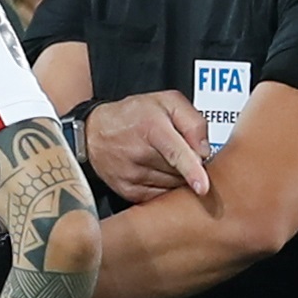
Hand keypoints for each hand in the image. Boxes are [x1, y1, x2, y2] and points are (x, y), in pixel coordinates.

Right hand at [86, 91, 210, 201]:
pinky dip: (163, 185)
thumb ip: (193, 120)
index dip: (192, 170)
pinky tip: (154, 170)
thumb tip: (204, 151)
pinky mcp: (127, 190)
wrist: (93, 133)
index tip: (202, 187)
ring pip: (171, 185)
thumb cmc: (133, 115)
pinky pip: (158, 195)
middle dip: (189, 165)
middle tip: (178, 149)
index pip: (176, 152)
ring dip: (176, 176)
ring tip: (162, 157)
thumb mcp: (166, 101)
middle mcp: (138, 153)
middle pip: (180, 171)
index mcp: (151, 127)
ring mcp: (131, 175)